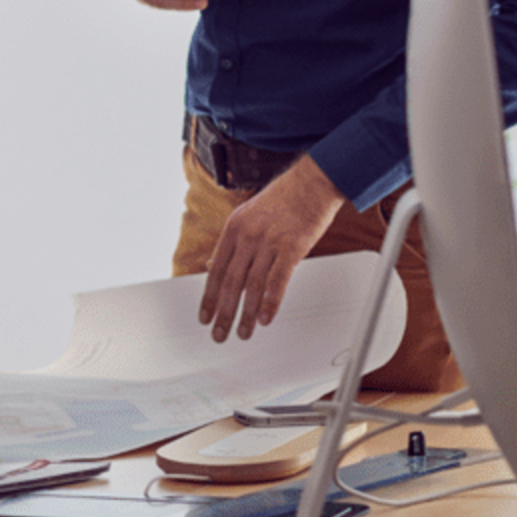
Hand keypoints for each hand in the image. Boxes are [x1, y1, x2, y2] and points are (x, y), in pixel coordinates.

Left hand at [198, 156, 344, 342]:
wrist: (312, 181)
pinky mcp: (292, 247)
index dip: (209, 296)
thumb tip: (214, 265)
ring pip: (252, 285)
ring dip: (246, 313)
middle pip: (230, 282)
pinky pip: (277, 280)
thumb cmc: (284, 198)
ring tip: (243, 332)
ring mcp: (268, 242)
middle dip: (223, 312)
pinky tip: (265, 318)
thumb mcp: (247, 214)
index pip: (216, 270)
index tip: (205, 315)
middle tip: (219, 334)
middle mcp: (247, 236)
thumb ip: (233, 242)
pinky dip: (270, 302)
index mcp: (233, 228)